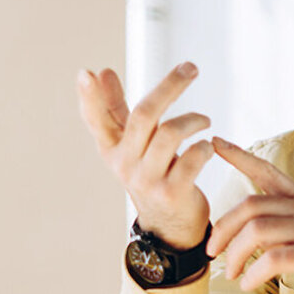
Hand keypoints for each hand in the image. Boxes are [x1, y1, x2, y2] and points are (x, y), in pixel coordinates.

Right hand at [77, 62, 213, 248]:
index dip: (90, 98)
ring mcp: (147, 180)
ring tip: (205, 121)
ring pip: (170, 133)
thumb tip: (101, 71)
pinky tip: (208, 147)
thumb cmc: (151, 173)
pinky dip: (204, 147)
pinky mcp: (172, 193)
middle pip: (144, 115)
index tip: (85, 73)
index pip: (97, 120)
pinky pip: (192, 158)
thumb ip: (117, 109)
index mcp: (112, 149)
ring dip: (194, 120)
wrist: (170, 225)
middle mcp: (125, 164)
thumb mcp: (131, 144)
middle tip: (191, 67)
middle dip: (170, 86)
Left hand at [208, 137, 293, 293]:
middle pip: (250, 205)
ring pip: (256, 231)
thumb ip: (287, 223)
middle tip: (212, 252)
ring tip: (232, 274)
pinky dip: (252, 274)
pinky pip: (271, 259)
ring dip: (234, 255)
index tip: (213, 143)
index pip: (266, 170)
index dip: (239, 156)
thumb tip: (249, 230)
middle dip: (223, 229)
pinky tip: (247, 285)